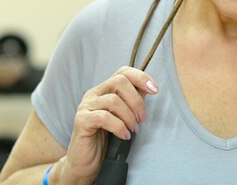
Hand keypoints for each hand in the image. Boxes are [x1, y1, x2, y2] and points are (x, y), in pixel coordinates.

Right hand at [63, 66, 158, 180]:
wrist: (87, 164)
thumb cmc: (107, 139)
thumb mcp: (124, 116)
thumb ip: (133, 101)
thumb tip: (150, 88)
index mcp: (104, 89)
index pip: (123, 71)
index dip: (141, 77)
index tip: (155, 90)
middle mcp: (93, 94)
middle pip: (119, 81)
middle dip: (136, 100)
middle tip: (142, 119)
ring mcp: (85, 106)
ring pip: (113, 100)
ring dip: (129, 116)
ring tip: (134, 130)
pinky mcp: (81, 121)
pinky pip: (103, 117)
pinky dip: (119, 126)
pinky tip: (124, 136)